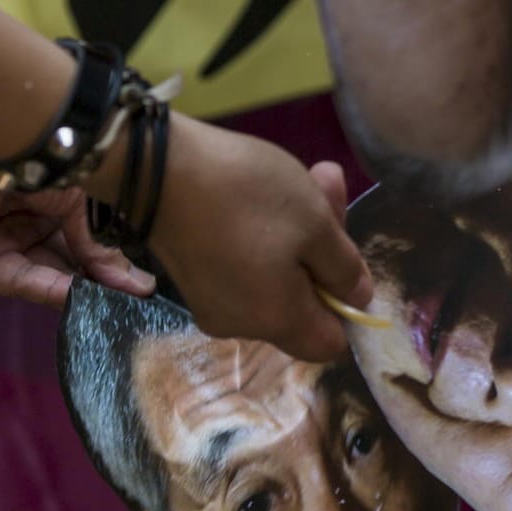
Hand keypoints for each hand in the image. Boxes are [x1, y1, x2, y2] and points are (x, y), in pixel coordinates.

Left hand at [0, 126, 152, 307]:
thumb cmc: (30, 159)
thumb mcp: (74, 202)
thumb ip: (94, 245)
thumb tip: (133, 280)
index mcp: (35, 206)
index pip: (73, 244)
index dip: (104, 264)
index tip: (138, 282)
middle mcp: (13, 227)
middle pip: (60, 263)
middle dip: (96, 281)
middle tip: (135, 294)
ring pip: (43, 275)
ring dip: (79, 289)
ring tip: (119, 297)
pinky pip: (17, 280)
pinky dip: (51, 288)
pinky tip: (82, 293)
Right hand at [144, 116, 372, 362]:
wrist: (152, 166)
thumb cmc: (247, 195)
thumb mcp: (315, 224)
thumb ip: (344, 269)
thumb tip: (358, 301)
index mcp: (275, 321)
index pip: (328, 343)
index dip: (347, 307)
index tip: (349, 262)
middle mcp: (240, 323)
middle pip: (302, 302)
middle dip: (325, 248)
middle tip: (332, 189)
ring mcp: (212, 299)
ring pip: (276, 274)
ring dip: (301, 229)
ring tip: (315, 174)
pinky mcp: (194, 272)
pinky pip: (246, 263)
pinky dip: (266, 231)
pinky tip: (276, 185)